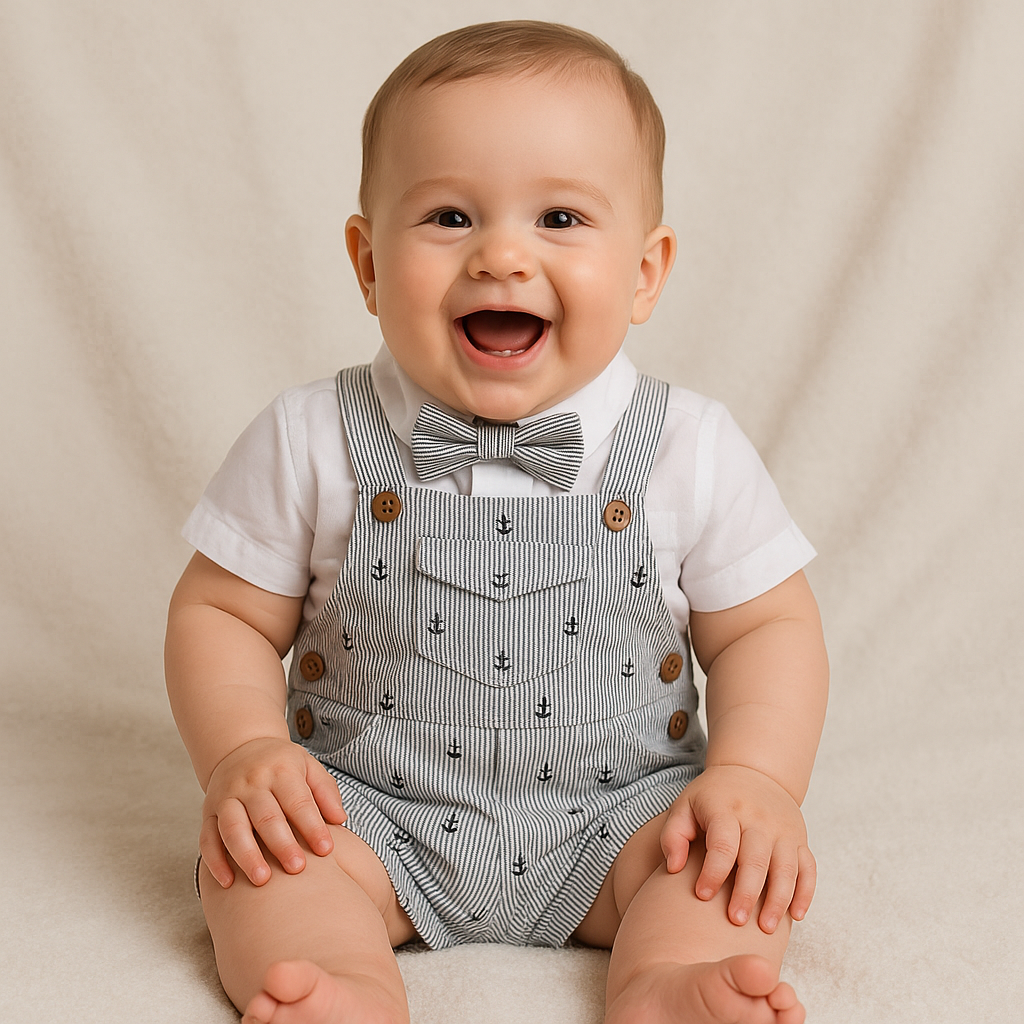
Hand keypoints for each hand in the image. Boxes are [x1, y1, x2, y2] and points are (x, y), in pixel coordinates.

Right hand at [199, 737, 347, 887]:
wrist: (240, 747)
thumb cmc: (282, 765)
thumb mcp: (309, 767)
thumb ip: (325, 791)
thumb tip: (340, 819)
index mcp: (280, 770)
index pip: (298, 801)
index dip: (312, 826)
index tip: (326, 850)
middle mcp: (251, 783)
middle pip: (266, 817)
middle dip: (282, 844)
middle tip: (297, 869)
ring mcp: (226, 797)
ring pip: (233, 828)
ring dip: (247, 856)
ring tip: (263, 880)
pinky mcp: (208, 812)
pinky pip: (207, 838)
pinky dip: (215, 861)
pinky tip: (228, 883)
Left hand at [659, 764, 815, 932]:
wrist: (753, 772)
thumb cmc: (713, 797)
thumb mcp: (685, 805)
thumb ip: (673, 835)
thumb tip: (674, 868)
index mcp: (726, 809)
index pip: (723, 844)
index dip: (713, 872)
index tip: (702, 895)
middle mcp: (759, 819)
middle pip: (756, 860)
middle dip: (747, 893)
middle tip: (735, 921)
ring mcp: (783, 829)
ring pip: (786, 868)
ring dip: (778, 900)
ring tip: (766, 928)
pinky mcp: (800, 839)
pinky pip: (808, 868)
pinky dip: (805, 892)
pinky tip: (796, 915)